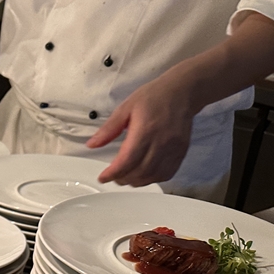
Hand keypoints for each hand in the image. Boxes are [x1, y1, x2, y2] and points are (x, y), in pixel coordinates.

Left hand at [90, 70, 197, 187]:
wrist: (181, 92)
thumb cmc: (154, 97)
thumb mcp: (125, 108)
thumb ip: (108, 129)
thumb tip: (92, 144)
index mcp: (145, 130)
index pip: (127, 160)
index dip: (113, 173)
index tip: (103, 177)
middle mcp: (161, 142)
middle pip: (140, 172)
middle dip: (123, 178)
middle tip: (113, 177)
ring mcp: (174, 149)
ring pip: (153, 176)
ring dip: (137, 181)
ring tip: (126, 177)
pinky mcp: (181, 152)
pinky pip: (167, 174)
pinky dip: (153, 179)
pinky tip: (143, 175)